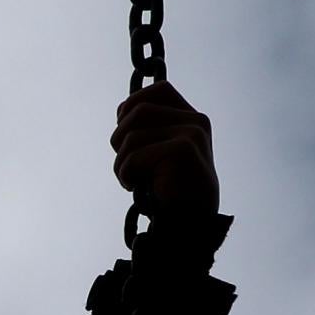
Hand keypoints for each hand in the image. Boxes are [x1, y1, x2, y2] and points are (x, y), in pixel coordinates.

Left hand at [112, 81, 217, 212]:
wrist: (188, 225)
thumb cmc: (168, 192)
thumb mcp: (158, 153)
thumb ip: (148, 129)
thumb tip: (122, 109)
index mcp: (192, 118)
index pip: (158, 90)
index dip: (132, 106)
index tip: (125, 135)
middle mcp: (195, 121)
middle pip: (136, 111)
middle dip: (119, 139)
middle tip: (128, 165)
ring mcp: (191, 133)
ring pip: (130, 135)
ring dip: (121, 162)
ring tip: (134, 180)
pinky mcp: (181, 150)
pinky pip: (132, 157)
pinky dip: (125, 176)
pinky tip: (138, 188)